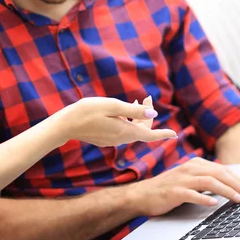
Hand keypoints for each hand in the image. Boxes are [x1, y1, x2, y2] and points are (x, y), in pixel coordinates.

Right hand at [56, 97, 176, 146]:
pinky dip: (128, 121)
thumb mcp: (112, 106)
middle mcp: (120, 139)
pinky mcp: (105, 139)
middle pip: (141, 131)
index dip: (163, 134)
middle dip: (147, 116)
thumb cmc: (87, 111)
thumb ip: (133, 111)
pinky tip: (122, 112)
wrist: (65, 124)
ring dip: (137, 118)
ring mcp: (112, 141)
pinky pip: (122, 131)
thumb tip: (154, 114)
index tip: (175, 134)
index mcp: (124, 131)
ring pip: (132, 131)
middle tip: (146, 98)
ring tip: (136, 101)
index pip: (149, 135)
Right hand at [126, 157, 239, 216]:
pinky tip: (214, 203)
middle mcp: (188, 169)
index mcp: (193, 164)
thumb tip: (227, 182)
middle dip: (236, 184)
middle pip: (218, 173)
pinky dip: (205, 198)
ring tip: (237, 199)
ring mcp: (181, 180)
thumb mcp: (187, 178)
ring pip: (209, 182)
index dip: (236, 178)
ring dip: (226, 190)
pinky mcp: (174, 192)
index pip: (220, 169)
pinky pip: (192, 194)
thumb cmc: (167, 188)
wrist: (142, 194)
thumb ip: (204, 177)